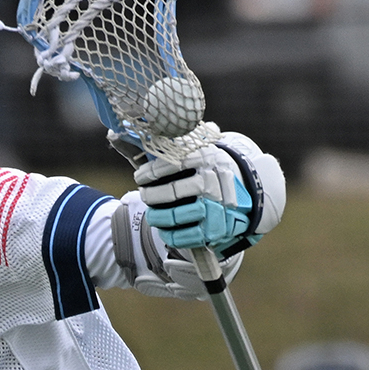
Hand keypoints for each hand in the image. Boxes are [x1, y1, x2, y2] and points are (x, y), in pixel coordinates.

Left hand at [135, 132, 283, 254]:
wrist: (251, 193)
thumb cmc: (211, 171)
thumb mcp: (197, 153)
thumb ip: (164, 147)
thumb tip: (117, 133)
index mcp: (207, 159)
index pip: (171, 165)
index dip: (150, 173)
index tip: (140, 176)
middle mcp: (212, 182)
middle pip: (171, 193)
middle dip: (151, 196)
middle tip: (144, 195)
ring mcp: (214, 208)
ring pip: (173, 216)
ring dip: (156, 216)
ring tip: (152, 213)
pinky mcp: (214, 230)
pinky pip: (183, 236)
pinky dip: (168, 234)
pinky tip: (164, 228)